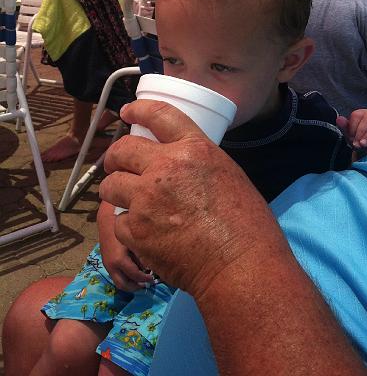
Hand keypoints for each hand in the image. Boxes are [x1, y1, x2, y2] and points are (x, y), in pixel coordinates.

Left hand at [100, 100, 281, 296]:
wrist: (240, 265)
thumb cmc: (246, 223)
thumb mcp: (227, 174)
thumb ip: (196, 161)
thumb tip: (176, 162)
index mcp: (193, 148)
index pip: (158, 114)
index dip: (138, 110)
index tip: (128, 112)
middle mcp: (165, 167)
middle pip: (122, 150)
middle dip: (116, 156)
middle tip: (119, 164)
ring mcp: (146, 199)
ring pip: (110, 185)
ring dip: (116, 190)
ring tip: (127, 199)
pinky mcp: (135, 230)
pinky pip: (118, 220)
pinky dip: (127, 226)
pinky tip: (142, 231)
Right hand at [100, 228, 152, 291]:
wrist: (107, 223)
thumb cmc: (123, 230)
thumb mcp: (134, 243)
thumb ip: (140, 257)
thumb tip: (149, 269)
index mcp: (120, 260)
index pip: (134, 275)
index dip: (144, 279)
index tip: (152, 279)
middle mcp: (112, 266)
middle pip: (123, 285)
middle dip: (135, 288)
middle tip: (145, 286)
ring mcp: (107, 266)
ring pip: (118, 282)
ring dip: (129, 285)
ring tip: (140, 283)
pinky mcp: (106, 264)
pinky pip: (115, 276)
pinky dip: (124, 279)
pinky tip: (132, 275)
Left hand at [336, 109, 366, 150]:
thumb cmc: (362, 141)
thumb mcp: (351, 136)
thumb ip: (344, 128)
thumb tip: (338, 119)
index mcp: (362, 114)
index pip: (356, 115)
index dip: (352, 128)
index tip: (352, 139)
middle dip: (361, 133)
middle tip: (358, 144)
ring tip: (364, 144)